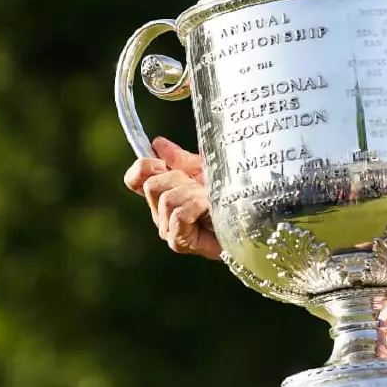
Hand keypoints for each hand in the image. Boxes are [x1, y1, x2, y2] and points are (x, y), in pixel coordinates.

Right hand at [123, 136, 221, 259]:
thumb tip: (157, 143)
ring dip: (192, 194)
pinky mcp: (179, 242)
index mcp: (164, 193)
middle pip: (152, 185)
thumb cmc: (231, 195)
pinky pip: (178, 214)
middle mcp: (160, 213)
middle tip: (201, 186)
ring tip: (210, 200)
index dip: (144, 166)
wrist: (252, 220)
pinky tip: (209, 210)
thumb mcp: (206, 169)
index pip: (135, 178)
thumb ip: (181, 159)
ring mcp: (168, 229)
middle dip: (179, 179)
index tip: (163, 162)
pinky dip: (196, 207)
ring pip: (167, 199)